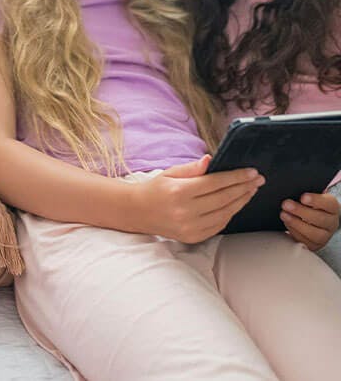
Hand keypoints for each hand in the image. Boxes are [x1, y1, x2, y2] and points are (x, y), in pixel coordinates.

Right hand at [136, 155, 264, 243]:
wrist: (137, 212)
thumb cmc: (155, 189)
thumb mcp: (170, 173)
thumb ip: (192, 168)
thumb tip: (211, 160)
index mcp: (179, 192)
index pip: (215, 183)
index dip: (236, 177)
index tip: (251, 172)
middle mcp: (186, 211)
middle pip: (224, 198)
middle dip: (244, 187)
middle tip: (258, 179)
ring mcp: (191, 227)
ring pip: (225, 213)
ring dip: (242, 200)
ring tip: (251, 190)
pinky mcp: (194, 237)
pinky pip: (219, 225)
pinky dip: (231, 213)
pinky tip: (237, 203)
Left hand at [281, 192, 339, 250]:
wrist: (308, 218)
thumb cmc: (308, 204)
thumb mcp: (309, 196)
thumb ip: (303, 191)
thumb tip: (289, 188)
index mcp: (332, 208)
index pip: (329, 204)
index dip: (316, 200)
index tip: (302, 197)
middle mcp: (331, 222)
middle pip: (320, 219)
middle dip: (301, 211)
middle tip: (286, 204)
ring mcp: (325, 235)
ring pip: (314, 233)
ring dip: (296, 223)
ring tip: (283, 214)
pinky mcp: (315, 245)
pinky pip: (306, 241)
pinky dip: (294, 232)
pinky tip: (286, 224)